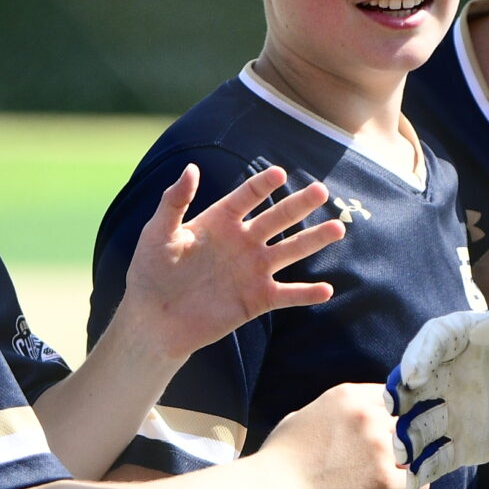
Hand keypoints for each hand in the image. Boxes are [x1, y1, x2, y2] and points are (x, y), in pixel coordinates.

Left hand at [119, 166, 339, 361]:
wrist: (153, 320)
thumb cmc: (151, 273)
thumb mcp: (157, 234)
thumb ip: (174, 202)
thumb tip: (191, 168)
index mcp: (221, 222)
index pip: (247, 197)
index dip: (263, 185)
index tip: (279, 173)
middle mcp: (244, 242)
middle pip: (278, 219)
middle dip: (299, 205)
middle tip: (321, 191)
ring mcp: (253, 270)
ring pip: (291, 251)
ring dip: (314, 240)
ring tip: (338, 229)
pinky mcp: (258, 299)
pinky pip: (287, 294)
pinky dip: (306, 294)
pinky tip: (326, 290)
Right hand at [255, 381, 425, 488]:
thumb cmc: (277, 462)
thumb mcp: (302, 418)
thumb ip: (332, 414)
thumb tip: (342, 419)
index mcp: (350, 397)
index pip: (397, 397)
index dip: (401, 417)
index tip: (399, 434)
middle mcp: (369, 416)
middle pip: (410, 424)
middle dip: (408, 444)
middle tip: (401, 464)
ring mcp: (379, 447)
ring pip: (420, 452)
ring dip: (413, 468)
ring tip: (402, 485)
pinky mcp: (384, 479)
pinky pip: (420, 483)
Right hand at [390, 303, 488, 488]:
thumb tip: (477, 329)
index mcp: (475, 339)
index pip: (436, 339)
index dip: (419, 354)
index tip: (414, 375)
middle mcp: (460, 373)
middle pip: (419, 381)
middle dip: (402, 396)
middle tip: (395, 411)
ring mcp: (461, 409)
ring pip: (422, 420)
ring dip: (407, 434)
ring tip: (403, 450)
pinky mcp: (469, 443)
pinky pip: (440, 456)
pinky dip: (425, 466)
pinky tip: (416, 478)